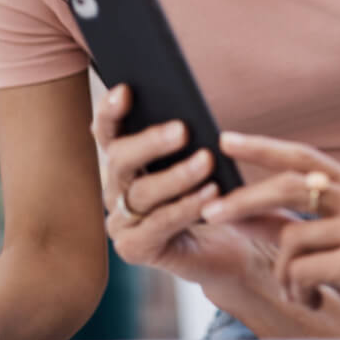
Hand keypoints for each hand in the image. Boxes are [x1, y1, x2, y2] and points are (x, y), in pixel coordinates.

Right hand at [93, 85, 288, 287]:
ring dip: (176, 176)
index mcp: (125, 159)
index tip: (125, 90)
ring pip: (141, 193)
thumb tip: (187, 112)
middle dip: (150, 142)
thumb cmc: (217, 193)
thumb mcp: (204, 159)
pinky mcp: (134, 249)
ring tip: (206, 161)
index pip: (108, 130)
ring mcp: (121, 221)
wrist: (231, 245)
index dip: (111, 111)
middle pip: (121, 160)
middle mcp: (116, 188)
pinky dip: (185, 207)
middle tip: (182, 129)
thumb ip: (188, 138)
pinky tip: (210, 194)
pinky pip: (158, 225)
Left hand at [202, 132, 339, 336]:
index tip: (225, 139)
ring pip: (290, 238)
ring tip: (300, 290)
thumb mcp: (328, 242)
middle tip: (211, 213)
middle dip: (244, 200)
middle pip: (290, 185)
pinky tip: (315, 299)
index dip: (263, 146)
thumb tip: (237, 208)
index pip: (304, 155)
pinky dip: (296, 290)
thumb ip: (288, 223)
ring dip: (283, 274)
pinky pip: (299, 270)